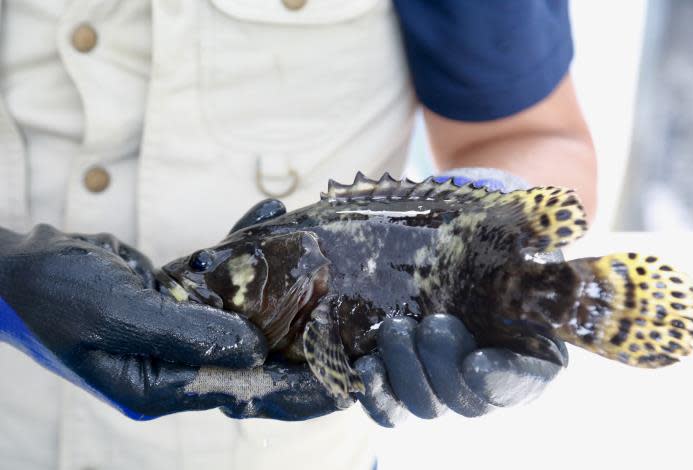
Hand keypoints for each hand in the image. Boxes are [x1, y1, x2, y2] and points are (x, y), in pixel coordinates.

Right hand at [0, 225, 341, 419]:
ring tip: (327, 267)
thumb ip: (186, 336)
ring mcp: (177, 331)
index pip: (244, 397)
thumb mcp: (117, 316)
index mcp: (161, 387)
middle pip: (256, 360)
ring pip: (243, 315)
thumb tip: (253, 350)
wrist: (19, 267)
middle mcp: (177, 364)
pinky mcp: (175, 299)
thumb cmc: (54, 296)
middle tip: (358, 332)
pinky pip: (220, 279)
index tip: (347, 386)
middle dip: (305, 346)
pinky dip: (243, 251)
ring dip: (280, 288)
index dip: (298, 393)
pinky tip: (269, 218)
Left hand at [354, 170, 566, 426]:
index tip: (476, 362)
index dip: (504, 379)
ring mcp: (440, 385)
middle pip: (469, 401)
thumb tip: (561, 226)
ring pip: (426, 406)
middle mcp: (485, 379)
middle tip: (433, 324)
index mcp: (528, 350)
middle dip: (444, 364)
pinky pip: (389, 410)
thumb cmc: (482, 241)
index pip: (526, 381)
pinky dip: (377, 394)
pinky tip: (366, 365)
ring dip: (407, 371)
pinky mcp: (400, 385)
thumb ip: (533, 241)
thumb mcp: (512, 235)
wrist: (435, 244)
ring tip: (396, 329)